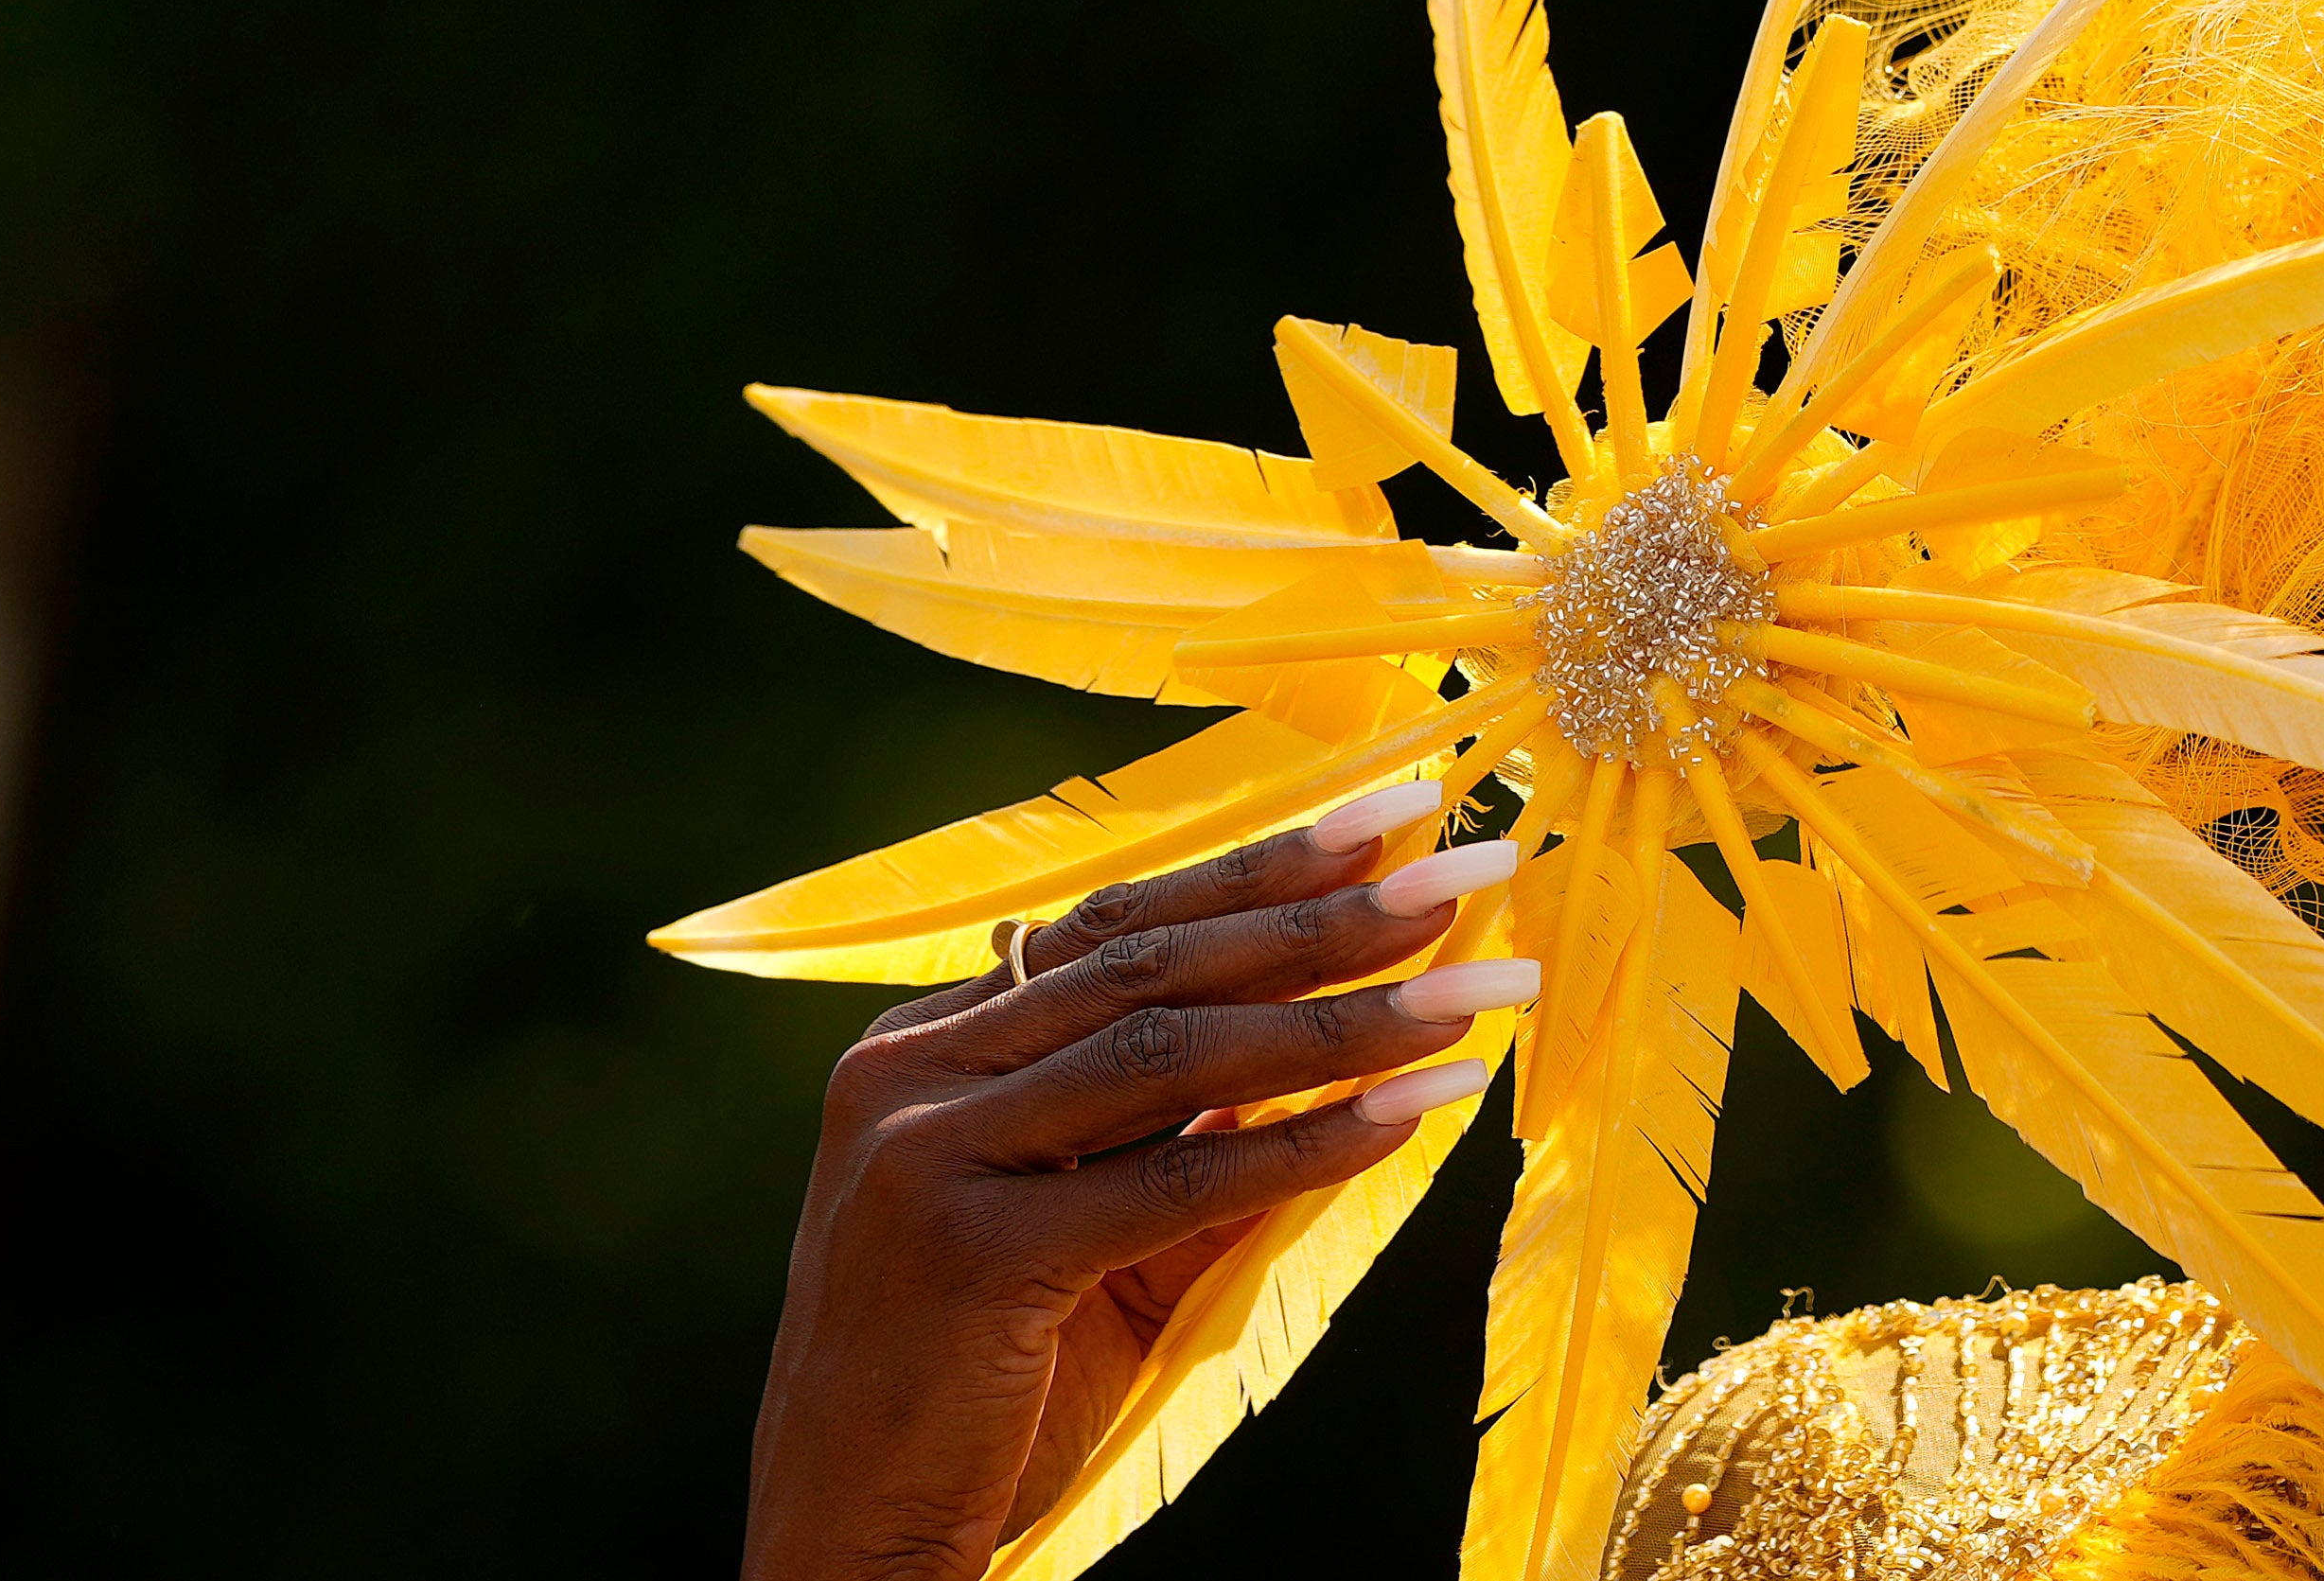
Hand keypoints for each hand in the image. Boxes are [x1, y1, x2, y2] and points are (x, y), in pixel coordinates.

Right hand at [740, 778, 1534, 1580]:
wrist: (842, 1537)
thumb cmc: (974, 1384)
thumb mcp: (1086, 1231)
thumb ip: (1185, 1133)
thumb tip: (1349, 1042)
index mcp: (922, 1048)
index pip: (1116, 923)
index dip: (1262, 866)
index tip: (1397, 814)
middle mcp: (910, 1078)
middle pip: (1155, 962)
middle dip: (1329, 911)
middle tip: (1471, 863)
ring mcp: (924, 1159)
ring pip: (1173, 1051)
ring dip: (1347, 1015)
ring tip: (1480, 987)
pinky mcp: (968, 1256)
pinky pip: (1174, 1179)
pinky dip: (1304, 1146)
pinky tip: (1413, 1111)